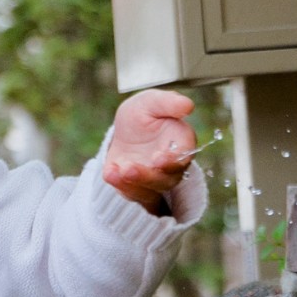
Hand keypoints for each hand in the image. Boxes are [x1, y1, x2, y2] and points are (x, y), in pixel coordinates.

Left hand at [102, 89, 196, 211]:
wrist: (124, 130)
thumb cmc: (144, 114)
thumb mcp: (151, 102)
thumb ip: (169, 103)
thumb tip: (188, 106)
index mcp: (181, 142)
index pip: (184, 155)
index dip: (173, 160)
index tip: (158, 158)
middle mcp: (172, 166)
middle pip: (167, 179)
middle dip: (148, 177)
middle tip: (130, 169)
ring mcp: (154, 180)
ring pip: (150, 191)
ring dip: (134, 184)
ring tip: (118, 171)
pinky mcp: (137, 188)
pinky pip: (132, 194)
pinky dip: (120, 186)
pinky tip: (109, 173)